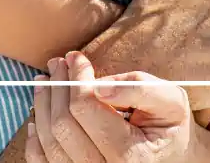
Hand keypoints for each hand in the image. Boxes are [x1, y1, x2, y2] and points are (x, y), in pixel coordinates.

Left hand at [26, 51, 192, 162]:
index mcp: (132, 156)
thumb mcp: (170, 100)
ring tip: (45, 82)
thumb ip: (140, 88)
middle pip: (63, 126)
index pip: (85, 110)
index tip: (76, 57)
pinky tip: (38, 116)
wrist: (174, 158)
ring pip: (50, 144)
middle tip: (57, 63)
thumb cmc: (170, 126)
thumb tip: (99, 86)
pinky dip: (35, 139)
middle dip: (55, 87)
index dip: (76, 78)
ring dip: (42, 107)